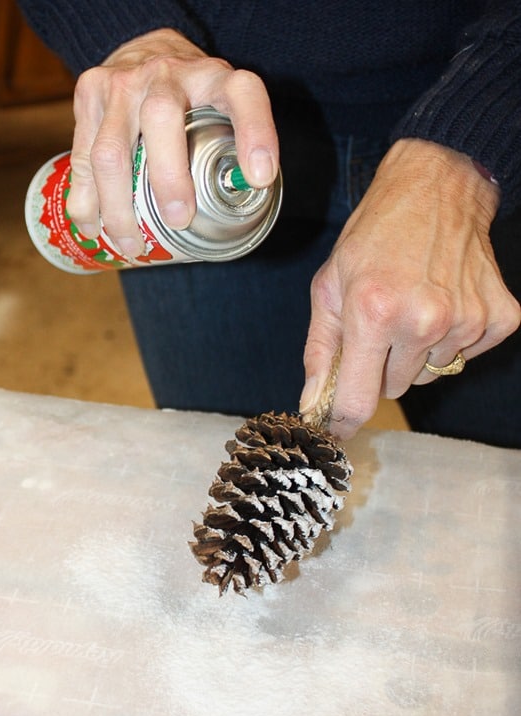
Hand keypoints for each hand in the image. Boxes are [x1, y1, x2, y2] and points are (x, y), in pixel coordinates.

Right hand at [66, 28, 278, 258]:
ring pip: (111, 150)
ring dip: (119, 208)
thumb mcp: (221, 105)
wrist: (143, 49)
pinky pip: (81, 157)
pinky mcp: (88, 97)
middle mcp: (166, 75)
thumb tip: (246, 202)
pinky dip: (85, 201)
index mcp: (212, 78)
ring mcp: (122, 84)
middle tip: (179, 220)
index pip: (242, 95)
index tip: (260, 177)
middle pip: (161, 119)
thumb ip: (233, 144)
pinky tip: (91, 228)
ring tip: (131, 246)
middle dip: (169, 178)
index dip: (255, 133)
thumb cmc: (190, 94)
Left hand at [300, 138, 520, 439]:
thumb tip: (313, 405)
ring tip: (412, 304)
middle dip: (380, 366)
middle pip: (393, 389)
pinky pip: (464, 356)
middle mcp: (424, 321)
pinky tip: (443, 301)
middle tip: (379, 325)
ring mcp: (467, 321)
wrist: (436, 190)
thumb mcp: (329, 287)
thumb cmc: (375, 237)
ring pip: (429, 374)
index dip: (344, 421)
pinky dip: (451, 339)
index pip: (359, 400)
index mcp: (375, 312)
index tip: (337, 428)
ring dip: (415, 350)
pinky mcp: (499, 319)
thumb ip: (320, 351)